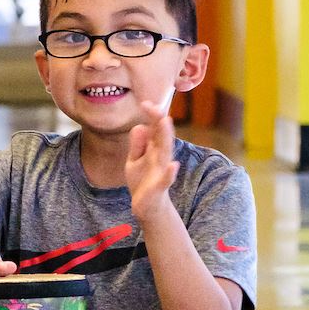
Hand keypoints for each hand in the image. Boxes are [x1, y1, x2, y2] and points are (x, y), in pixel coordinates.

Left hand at [125, 100, 181, 221]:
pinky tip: (173, 165)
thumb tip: (139, 126)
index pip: (154, 130)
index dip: (152, 117)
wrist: (146, 206)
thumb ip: (137, 144)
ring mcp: (161, 171)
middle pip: (161, 137)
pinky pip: (166, 179)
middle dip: (160, 123)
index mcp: (153, 150)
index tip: (145, 103)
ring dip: (166, 138)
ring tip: (166, 122)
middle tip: (157, 107)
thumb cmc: (142, 180)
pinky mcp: (159, 187)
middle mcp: (159, 157)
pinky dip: (170, 172)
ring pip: (165, 153)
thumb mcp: (135, 160)